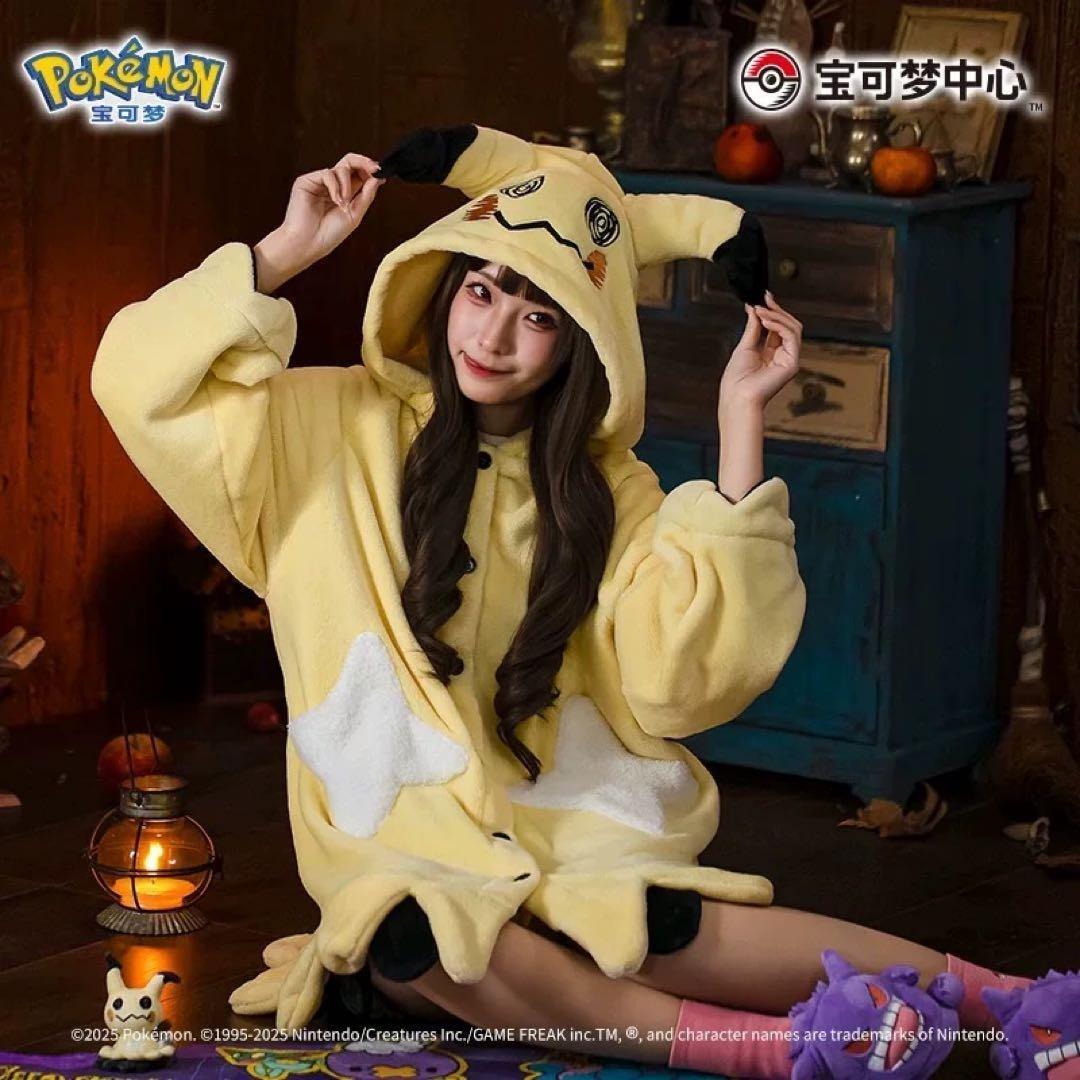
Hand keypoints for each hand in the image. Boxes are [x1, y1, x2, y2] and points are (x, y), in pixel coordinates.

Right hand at [254, 153, 385, 291]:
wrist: (309, 242)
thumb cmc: (329, 234)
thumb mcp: (355, 215)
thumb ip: (366, 196)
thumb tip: (377, 179)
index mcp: (345, 194)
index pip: (359, 175)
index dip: (370, 171)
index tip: (380, 172)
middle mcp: (333, 186)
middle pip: (350, 163)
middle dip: (364, 163)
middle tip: (373, 168)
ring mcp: (320, 182)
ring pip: (341, 168)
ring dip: (347, 185)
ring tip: (344, 203)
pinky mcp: (307, 180)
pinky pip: (328, 174)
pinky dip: (335, 186)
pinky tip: (335, 200)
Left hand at [718, 291, 801, 411]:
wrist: (737, 397)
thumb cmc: (736, 380)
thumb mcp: (744, 346)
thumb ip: (753, 327)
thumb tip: (754, 308)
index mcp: (770, 353)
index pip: (777, 327)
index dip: (771, 311)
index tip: (763, 297)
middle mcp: (782, 356)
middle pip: (788, 325)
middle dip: (777, 310)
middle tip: (764, 299)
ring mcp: (789, 359)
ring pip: (793, 328)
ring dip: (777, 316)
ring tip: (761, 311)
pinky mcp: (792, 363)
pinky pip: (792, 337)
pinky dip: (780, 325)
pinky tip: (766, 321)